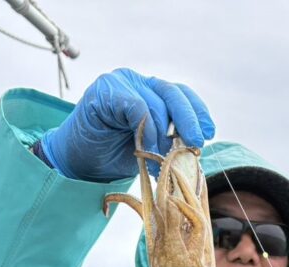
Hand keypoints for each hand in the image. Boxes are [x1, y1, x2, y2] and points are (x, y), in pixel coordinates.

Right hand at [39, 69, 215, 181]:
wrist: (79, 162)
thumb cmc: (115, 155)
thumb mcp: (152, 147)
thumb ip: (171, 139)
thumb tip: (197, 147)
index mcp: (152, 91)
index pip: (182, 95)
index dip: (198, 112)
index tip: (209, 133)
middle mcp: (138, 82)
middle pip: (173, 94)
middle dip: (189, 120)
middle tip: (197, 144)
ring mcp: (120, 83)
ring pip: (156, 102)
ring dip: (164, 133)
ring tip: (164, 157)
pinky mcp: (105, 90)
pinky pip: (136, 106)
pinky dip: (146, 128)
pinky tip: (147, 148)